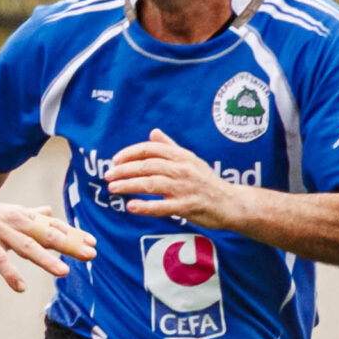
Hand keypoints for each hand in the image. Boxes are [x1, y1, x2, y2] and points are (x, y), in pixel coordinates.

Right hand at [0, 196, 95, 291]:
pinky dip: (10, 274)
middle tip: (90, 254)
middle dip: (70, 245)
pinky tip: (21, 287)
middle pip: (46, 234)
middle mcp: (14, 222)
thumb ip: (28, 214)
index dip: (73, 234)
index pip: (53, 225)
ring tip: (63, 271)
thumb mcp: (5, 212)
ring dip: (46, 259)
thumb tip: (48, 212)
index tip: (93, 242)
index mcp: (21, 216)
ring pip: (26, 246)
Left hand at [105, 128, 238, 226]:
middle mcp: (182, 170)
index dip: (130, 153)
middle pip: (147, 166)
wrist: (231, 203)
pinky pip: (162, 206)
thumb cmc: (207, 181)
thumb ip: (170, 147)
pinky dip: (145, 206)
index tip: (115, 160)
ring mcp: (185, 188)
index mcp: (182, 157)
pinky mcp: (186, 206)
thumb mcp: (191, 160)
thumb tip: (153, 132)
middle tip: (107, 175)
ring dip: (129, 185)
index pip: (151, 149)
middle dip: (124, 170)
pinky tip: (131, 206)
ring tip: (112, 188)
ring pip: (151, 184)